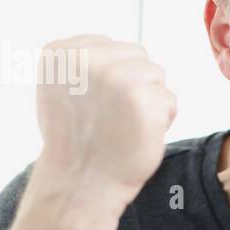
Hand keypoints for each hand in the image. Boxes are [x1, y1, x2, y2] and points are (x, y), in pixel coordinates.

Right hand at [32, 34, 177, 213]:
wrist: (79, 182)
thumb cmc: (73, 140)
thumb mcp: (60, 88)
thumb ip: (85, 63)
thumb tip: (122, 54)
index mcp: (62, 52)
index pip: (113, 47)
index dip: (114, 79)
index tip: (96, 105)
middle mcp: (88, 59)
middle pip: (138, 57)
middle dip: (134, 85)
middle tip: (112, 117)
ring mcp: (118, 77)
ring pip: (156, 76)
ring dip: (149, 101)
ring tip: (123, 126)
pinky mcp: (145, 99)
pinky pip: (169, 100)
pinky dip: (161, 120)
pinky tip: (136, 136)